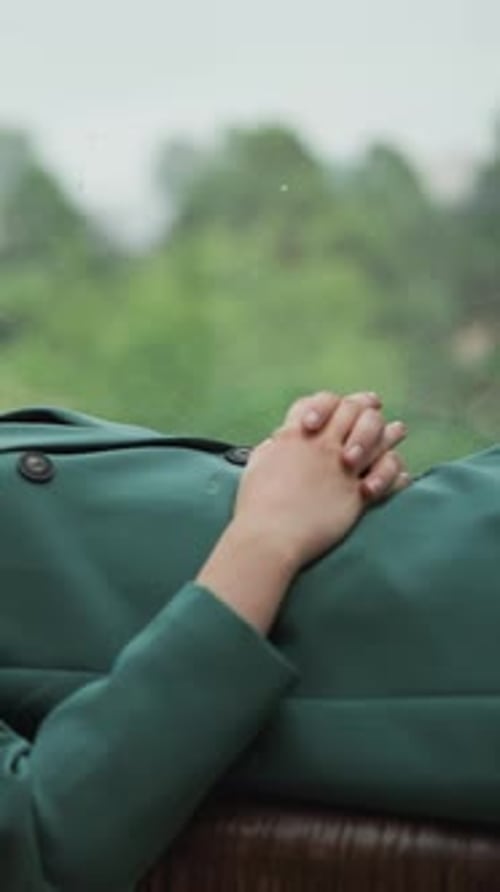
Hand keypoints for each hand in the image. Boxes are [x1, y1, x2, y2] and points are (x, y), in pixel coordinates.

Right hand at [234, 393, 407, 573]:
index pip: (322, 402)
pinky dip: (396, 473)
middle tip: (376, 406)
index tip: (344, 403)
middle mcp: (323, 445)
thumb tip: (281, 439)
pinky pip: (387, 475)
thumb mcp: (258, 463)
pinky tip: (402, 475)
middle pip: (354, 411)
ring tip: (399, 430)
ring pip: (378, 437)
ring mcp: (343, 467)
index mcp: (297, 435)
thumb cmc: (257, 503)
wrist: (271, 535)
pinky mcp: (357, 493)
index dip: (335, 402)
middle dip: (367, 407)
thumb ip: (274, 447)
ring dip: (390, 433)